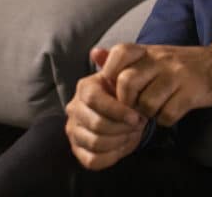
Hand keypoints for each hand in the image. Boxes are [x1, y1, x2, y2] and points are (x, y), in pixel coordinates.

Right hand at [64, 48, 146, 169]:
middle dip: (121, 128)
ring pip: (95, 143)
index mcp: (85, 89)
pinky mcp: (78, 150)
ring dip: (119, 141)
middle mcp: (74, 109)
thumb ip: (114, 63)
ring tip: (131, 133)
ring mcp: (74, 131)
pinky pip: (92, 160)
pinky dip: (112, 156)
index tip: (137, 116)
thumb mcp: (124, 75)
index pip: (94, 100)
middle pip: (96, 125)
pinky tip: (122, 146)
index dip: (117, 111)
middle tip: (137, 125)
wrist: (127, 112)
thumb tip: (97, 52)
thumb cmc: (126, 92)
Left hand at [99, 43, 211, 126]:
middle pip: (127, 82)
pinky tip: (169, 113)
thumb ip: (122, 59)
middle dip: (126, 103)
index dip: (110, 72)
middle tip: (133, 109)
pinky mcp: (191, 93)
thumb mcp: (151, 56)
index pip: (120, 53)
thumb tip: (94, 53)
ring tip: (153, 111)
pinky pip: (168, 114)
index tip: (117, 88)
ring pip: (146, 102)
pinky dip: (165, 119)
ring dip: (147, 114)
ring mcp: (177, 76)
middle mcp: (160, 60)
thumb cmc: (177, 66)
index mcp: (148, 51)